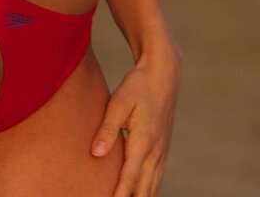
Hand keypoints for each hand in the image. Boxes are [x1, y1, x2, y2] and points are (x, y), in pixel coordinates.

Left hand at [90, 45, 181, 196]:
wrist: (163, 74)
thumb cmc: (138, 86)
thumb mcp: (119, 102)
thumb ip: (107, 128)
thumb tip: (96, 153)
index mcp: (143, 141)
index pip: (130, 177)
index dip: (120, 195)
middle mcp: (155, 150)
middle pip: (143, 188)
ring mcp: (162, 150)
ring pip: (153, 185)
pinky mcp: (163, 147)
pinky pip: (157, 176)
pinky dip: (149, 190)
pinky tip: (142, 194)